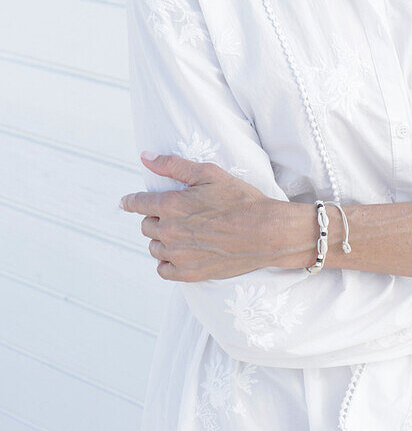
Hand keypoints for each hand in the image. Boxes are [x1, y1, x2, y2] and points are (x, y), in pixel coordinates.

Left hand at [119, 152, 275, 281]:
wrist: (266, 232)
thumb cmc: (240, 199)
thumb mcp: (209, 173)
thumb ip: (173, 165)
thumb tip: (144, 157)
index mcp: (171, 205)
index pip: (138, 204)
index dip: (131, 201)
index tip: (126, 202)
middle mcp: (170, 231)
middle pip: (146, 226)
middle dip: (156, 218)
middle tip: (177, 214)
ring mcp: (179, 255)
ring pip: (154, 248)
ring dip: (162, 240)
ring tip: (182, 233)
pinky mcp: (189, 273)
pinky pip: (163, 269)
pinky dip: (168, 261)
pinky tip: (181, 253)